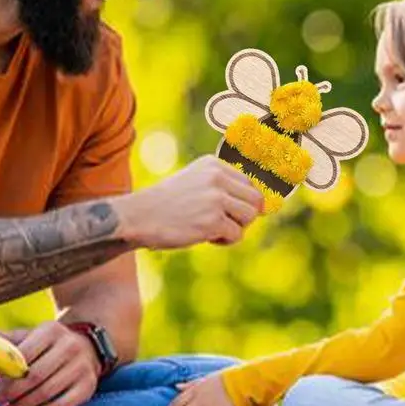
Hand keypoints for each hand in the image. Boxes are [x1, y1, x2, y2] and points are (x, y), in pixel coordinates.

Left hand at [0, 321, 99, 405]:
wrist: (87, 348)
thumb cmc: (49, 344)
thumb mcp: (30, 336)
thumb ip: (6, 341)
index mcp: (52, 330)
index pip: (24, 355)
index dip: (6, 373)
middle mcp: (70, 346)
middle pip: (35, 377)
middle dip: (12, 392)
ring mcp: (82, 367)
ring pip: (46, 393)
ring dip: (23, 405)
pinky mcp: (88, 386)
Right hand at [115, 156, 263, 249]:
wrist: (138, 216)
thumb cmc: (167, 204)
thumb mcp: (195, 183)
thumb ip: (224, 189)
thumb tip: (266, 207)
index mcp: (213, 165)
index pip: (250, 184)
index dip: (244, 203)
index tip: (228, 212)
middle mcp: (216, 177)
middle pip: (256, 200)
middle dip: (244, 216)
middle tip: (224, 223)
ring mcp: (215, 198)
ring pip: (249, 217)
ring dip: (235, 228)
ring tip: (213, 230)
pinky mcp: (213, 220)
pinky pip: (236, 234)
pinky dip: (224, 241)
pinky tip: (205, 237)